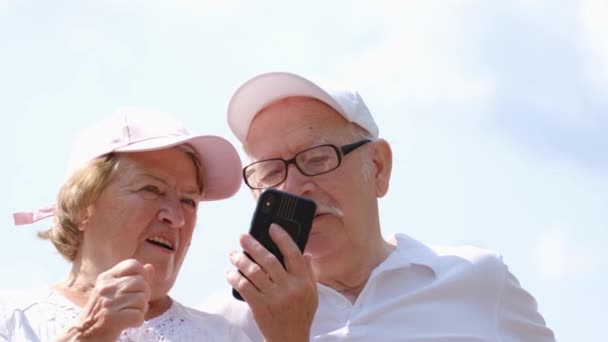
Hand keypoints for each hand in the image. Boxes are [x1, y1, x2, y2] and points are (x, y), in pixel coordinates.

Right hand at [57, 259, 153, 340]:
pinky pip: (139, 316)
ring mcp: (109, 302)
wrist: (84, 335)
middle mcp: (106, 287)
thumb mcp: (112, 291)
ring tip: (128, 314)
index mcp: (106, 278)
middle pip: (141, 283)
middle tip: (132, 305)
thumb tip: (150, 267)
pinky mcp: (112, 318)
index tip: (136, 288)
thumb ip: (132, 278)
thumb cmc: (101, 312)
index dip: (142, 275)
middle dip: (143, 295)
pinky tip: (127, 323)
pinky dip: (137, 321)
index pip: (133, 264)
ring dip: (140, 310)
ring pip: (142, 300)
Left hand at [228, 225, 317, 341]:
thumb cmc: (301, 315)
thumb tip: (306, 253)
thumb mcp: (312, 294)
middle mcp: (289, 287)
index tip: (272, 227)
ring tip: (233, 254)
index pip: (293, 254)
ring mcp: (274, 297)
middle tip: (243, 237)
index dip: (282, 238)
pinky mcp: (260, 307)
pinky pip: (244, 287)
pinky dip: (235, 278)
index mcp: (303, 282)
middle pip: (269, 260)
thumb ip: (308, 273)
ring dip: (240, 260)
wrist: (290, 339)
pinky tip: (230, 273)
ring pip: (254, 272)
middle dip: (253, 246)